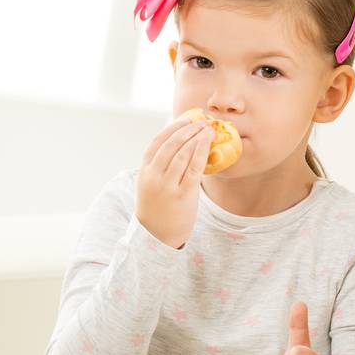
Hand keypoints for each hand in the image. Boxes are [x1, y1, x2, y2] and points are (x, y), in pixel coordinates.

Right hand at [135, 116, 212, 248]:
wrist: (157, 234)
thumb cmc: (158, 205)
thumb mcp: (151, 183)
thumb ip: (161, 165)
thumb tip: (182, 142)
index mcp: (145, 170)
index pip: (157, 142)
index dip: (172, 128)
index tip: (186, 120)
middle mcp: (154, 176)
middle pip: (171, 145)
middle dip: (188, 130)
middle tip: (202, 122)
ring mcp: (167, 185)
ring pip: (183, 154)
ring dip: (197, 138)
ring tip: (209, 130)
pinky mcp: (182, 194)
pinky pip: (194, 169)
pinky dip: (201, 153)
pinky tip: (208, 144)